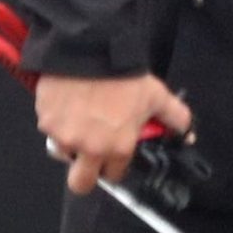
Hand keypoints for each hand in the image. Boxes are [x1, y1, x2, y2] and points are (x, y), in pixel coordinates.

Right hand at [34, 73, 195, 195]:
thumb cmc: (123, 75)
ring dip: (68, 142)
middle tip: (88, 154)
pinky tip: (65, 102)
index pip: (113, 175)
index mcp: (118, 148)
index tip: (113, 151)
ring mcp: (64, 135)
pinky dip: (55, 118)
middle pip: (80, 183)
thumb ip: (175, 118)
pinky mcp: (45, 119)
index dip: (113, 165)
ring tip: (76, 119)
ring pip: (62, 151)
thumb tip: (187, 135)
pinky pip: (48, 127)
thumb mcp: (156, 95)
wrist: (89, 48)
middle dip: (84, 173)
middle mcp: (89, 148)